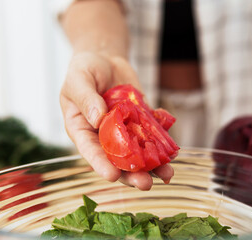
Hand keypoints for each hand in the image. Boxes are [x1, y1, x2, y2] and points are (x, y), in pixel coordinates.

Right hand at [60, 52, 173, 189]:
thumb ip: (86, 98)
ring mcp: (124, 129)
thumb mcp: (79, 79)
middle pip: (117, 159)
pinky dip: (162, 142)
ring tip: (167, 174)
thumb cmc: (84, 70)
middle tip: (146, 184)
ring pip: (137, 151)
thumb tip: (98, 118)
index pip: (90, 151)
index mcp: (82, 129)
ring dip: (152, 165)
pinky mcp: (140, 121)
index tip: (112, 176)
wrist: (105, 59)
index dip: (100, 165)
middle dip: (131, 173)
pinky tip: (172, 150)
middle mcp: (104, 135)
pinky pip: (152, 133)